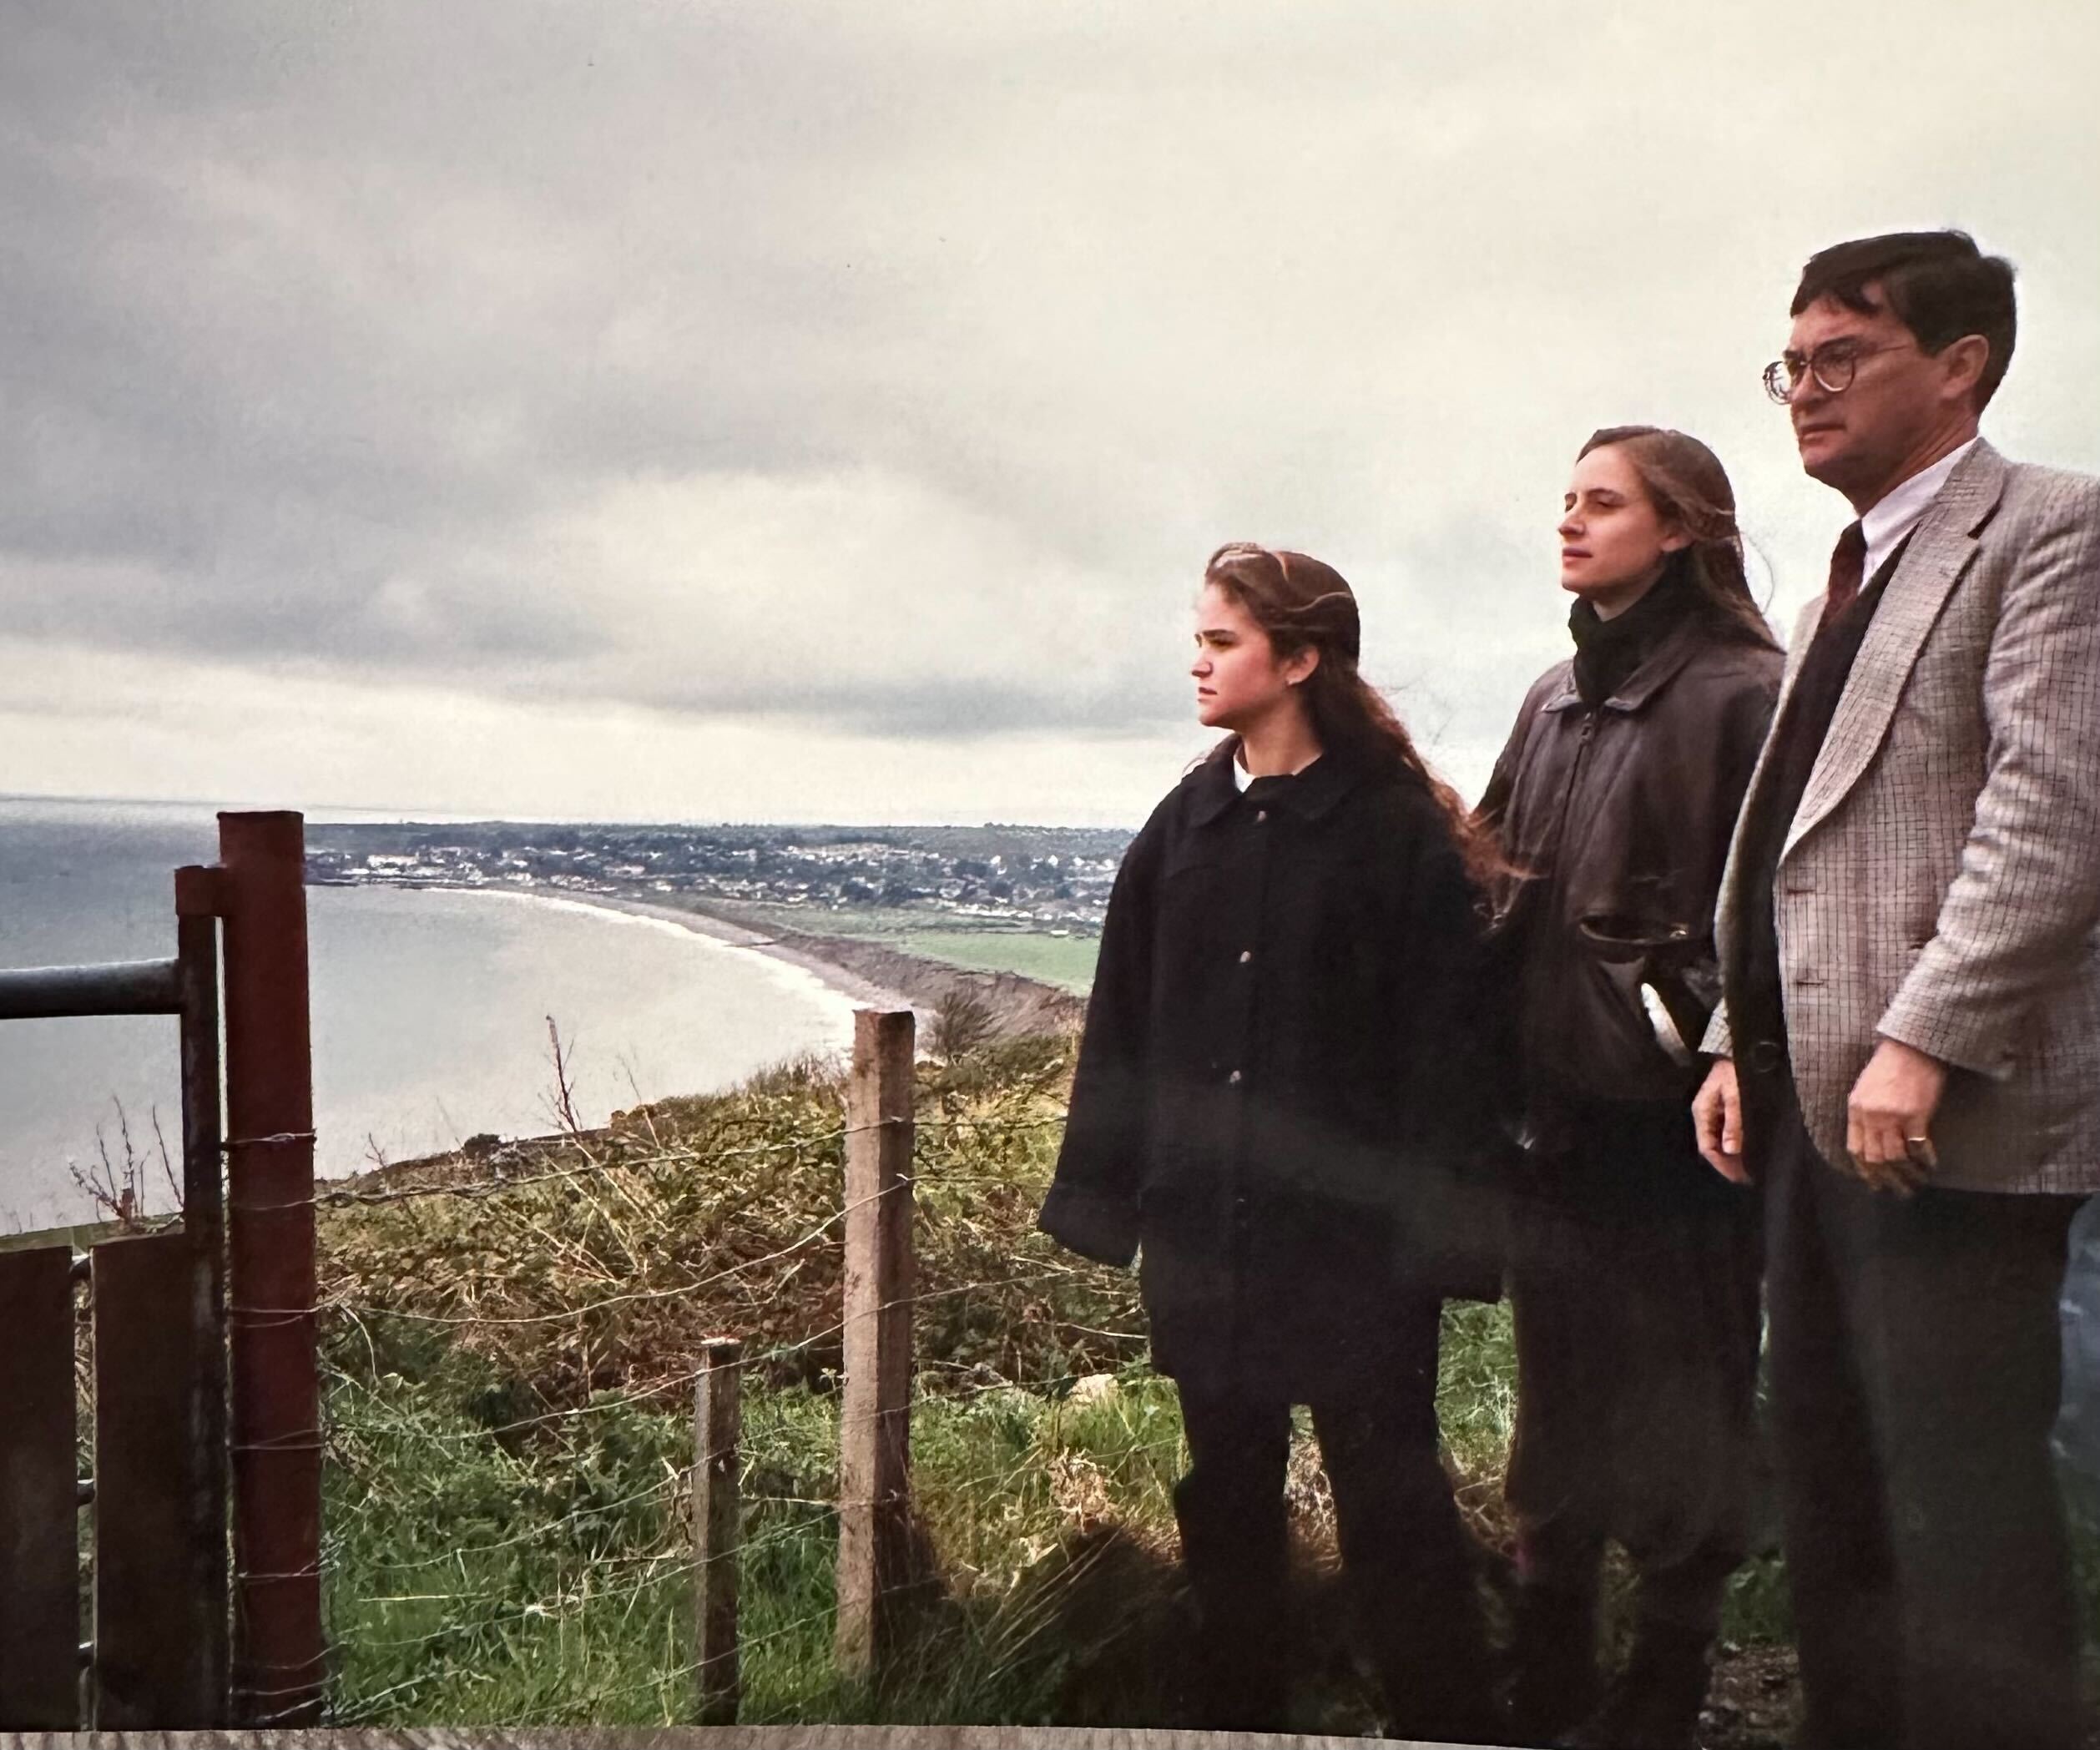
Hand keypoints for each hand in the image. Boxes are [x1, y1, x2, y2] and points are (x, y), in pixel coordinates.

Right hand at [1693, 1058, 1746, 1182]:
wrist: (1744, 1049)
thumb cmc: (1737, 1070)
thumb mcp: (1737, 1095)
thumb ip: (1734, 1122)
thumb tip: (1731, 1150)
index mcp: (1702, 1111)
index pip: (1707, 1146)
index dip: (1723, 1164)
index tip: (1741, 1176)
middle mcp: (1705, 1115)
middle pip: (1713, 1146)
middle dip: (1729, 1163)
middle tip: (1750, 1176)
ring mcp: (1713, 1113)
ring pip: (1720, 1141)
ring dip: (1734, 1155)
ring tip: (1752, 1166)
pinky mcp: (1723, 1111)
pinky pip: (1727, 1133)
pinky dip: (1738, 1144)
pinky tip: (1749, 1150)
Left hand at [1844, 1038, 1947, 1195]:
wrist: (1912, 1048)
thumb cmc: (1890, 1066)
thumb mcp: (1866, 1089)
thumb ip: (1865, 1113)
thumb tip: (1872, 1139)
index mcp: (1856, 1109)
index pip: (1855, 1148)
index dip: (1864, 1170)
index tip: (1874, 1182)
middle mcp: (1871, 1116)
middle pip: (1875, 1158)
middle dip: (1886, 1179)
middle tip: (1897, 1191)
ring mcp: (1892, 1117)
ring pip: (1895, 1157)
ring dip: (1906, 1174)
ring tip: (1916, 1183)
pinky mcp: (1915, 1116)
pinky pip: (1917, 1147)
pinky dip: (1924, 1160)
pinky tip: (1929, 1166)